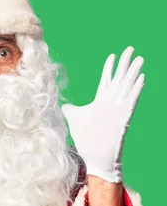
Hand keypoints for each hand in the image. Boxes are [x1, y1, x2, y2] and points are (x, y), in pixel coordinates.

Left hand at [61, 46, 144, 182]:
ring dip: (134, 73)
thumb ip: (70, 109)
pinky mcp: (123, 117)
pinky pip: (131, 101)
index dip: (110, 68)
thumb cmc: (86, 139)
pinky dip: (136, 90)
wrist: (94, 157)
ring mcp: (118, 109)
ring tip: (140, 60)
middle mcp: (110, 102)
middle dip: (125, 64)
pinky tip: (141, 79)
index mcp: (100, 101)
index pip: (106, 80)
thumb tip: (63, 104)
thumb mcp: (74, 119)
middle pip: (119, 78)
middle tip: (131, 49)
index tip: (113, 55)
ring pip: (128, 86)